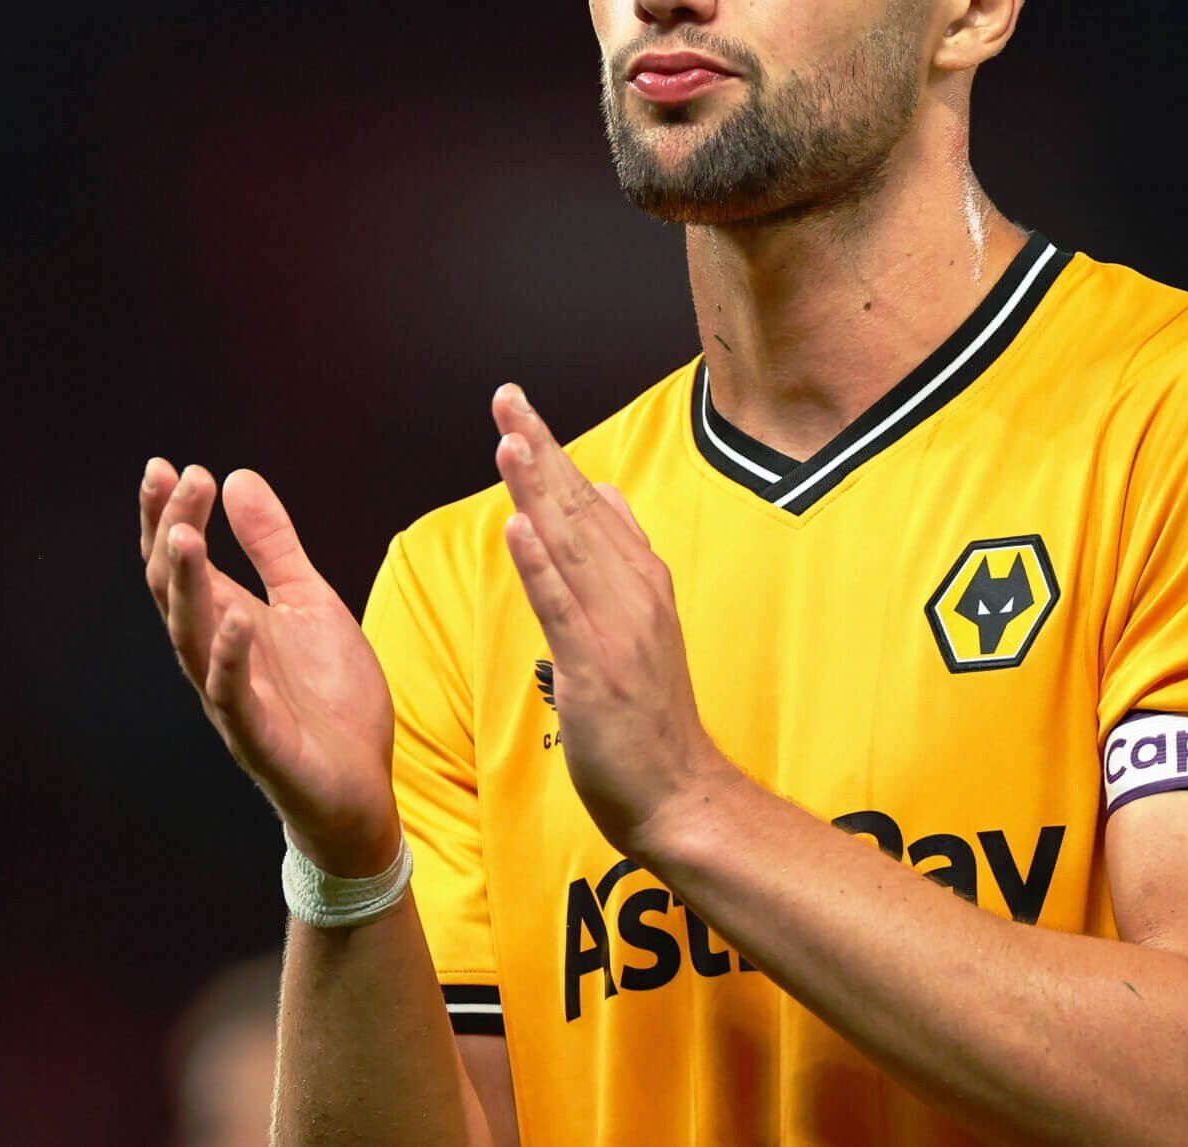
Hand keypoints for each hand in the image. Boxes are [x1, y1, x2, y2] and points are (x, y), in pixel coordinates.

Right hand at [138, 458, 400, 876]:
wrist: (360, 786)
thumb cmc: (328, 698)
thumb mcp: (309, 601)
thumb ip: (274, 545)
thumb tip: (237, 477)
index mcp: (227, 621)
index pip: (181, 562)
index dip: (168, 515)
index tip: (166, 465)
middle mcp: (216, 656)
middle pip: (175, 590)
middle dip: (171, 533)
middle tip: (178, 480)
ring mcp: (233, 698)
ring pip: (190, 638)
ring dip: (187, 586)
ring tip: (185, 536)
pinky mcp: (260, 739)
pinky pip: (233, 698)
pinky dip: (230, 659)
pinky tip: (235, 620)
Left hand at [489, 385, 735, 861]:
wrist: (681, 793)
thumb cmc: (652, 716)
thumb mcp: (643, 623)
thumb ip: (621, 559)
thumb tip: (604, 494)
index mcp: (640, 580)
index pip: (590, 502)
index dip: (553, 453)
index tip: (519, 407)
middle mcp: (633, 593)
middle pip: (579, 508)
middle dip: (540, 449)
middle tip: (506, 395)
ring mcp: (617, 629)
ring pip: (571, 545)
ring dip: (539, 490)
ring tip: (510, 440)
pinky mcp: (598, 668)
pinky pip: (564, 608)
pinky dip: (541, 564)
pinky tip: (519, 527)